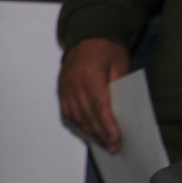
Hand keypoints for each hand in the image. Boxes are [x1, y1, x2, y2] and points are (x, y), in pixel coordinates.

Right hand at [60, 37, 129, 152]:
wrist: (86, 35)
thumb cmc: (107, 49)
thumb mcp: (120, 64)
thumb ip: (119, 87)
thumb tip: (121, 112)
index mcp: (90, 75)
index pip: (99, 107)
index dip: (107, 126)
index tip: (116, 140)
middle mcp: (74, 83)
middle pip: (87, 114)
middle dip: (100, 133)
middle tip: (112, 147)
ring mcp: (65, 86)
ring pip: (76, 115)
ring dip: (89, 132)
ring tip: (102, 143)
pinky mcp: (61, 88)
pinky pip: (67, 111)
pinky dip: (77, 123)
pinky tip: (87, 131)